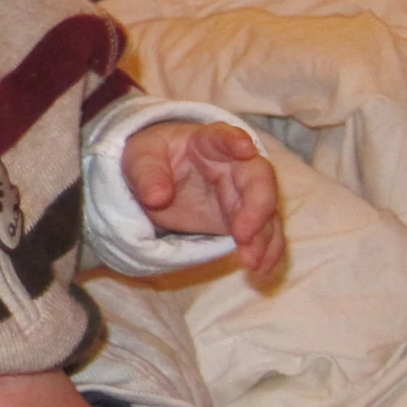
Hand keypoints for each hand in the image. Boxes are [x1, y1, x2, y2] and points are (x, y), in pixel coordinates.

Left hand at [122, 119, 285, 274]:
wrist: (155, 177)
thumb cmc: (152, 158)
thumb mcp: (139, 160)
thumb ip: (147, 174)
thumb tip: (156, 197)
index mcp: (208, 142)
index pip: (224, 137)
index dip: (236, 141)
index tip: (244, 149)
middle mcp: (234, 165)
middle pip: (258, 179)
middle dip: (257, 206)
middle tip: (244, 235)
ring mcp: (242, 193)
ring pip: (267, 211)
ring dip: (264, 237)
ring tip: (254, 263)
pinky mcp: (242, 219)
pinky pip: (263, 234)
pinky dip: (266, 251)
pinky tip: (261, 270)